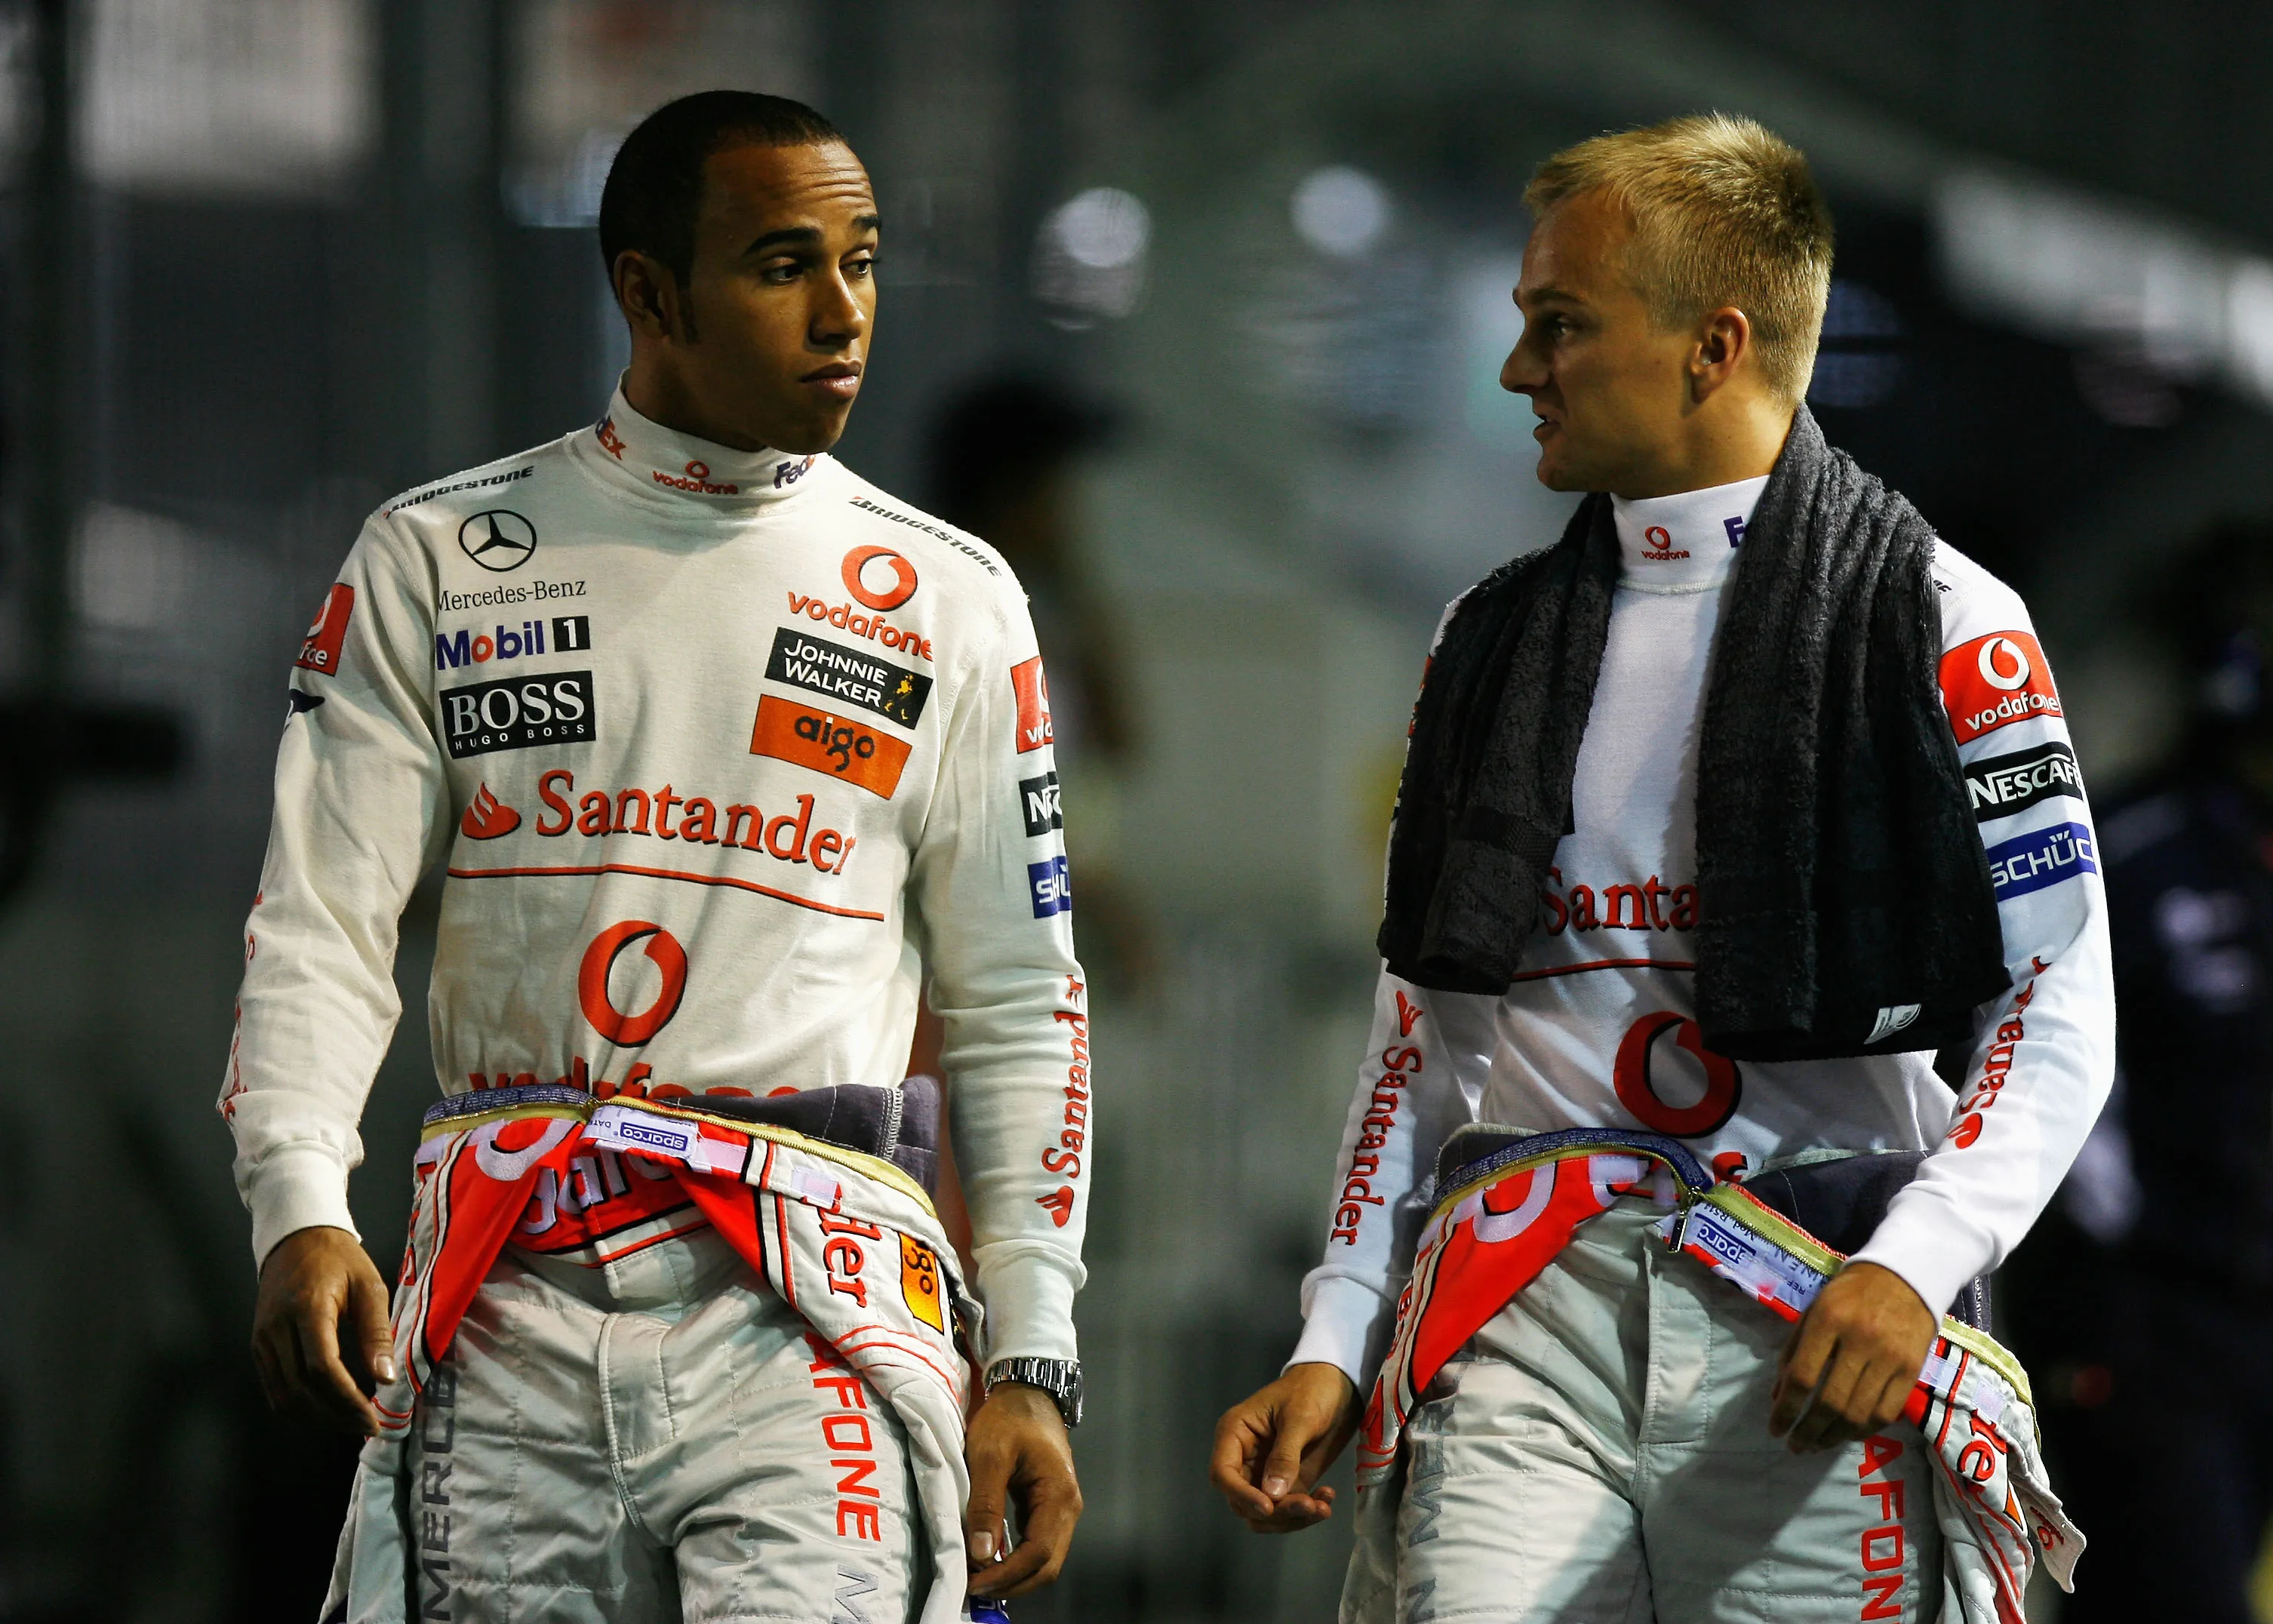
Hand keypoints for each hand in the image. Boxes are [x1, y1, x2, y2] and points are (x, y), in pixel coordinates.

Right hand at [251, 1225, 396, 1435]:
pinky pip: (274, 1389)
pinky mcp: (257, 1347)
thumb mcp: (368, 1286)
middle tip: (366, 1427)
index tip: (373, 1416)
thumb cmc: (339, 1259)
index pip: (321, 1368)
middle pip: (300, 1389)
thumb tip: (385, 1378)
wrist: (296, 1237)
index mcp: (307, 1309)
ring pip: (283, 1397)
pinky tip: (326, 1411)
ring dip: (317, 1418)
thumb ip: (377, 1333)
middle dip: (335, 1416)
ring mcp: (261, 1340)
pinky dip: (298, 1408)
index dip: (347, 1399)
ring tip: (350, 1424)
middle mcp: (276, 1329)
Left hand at [964, 1381, 1081, 1598]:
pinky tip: (991, 1559)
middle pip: (1047, 1565)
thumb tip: (981, 1554)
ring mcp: (1061, 1508)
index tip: (975, 1582)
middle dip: (1012, 1583)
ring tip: (978, 1577)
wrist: (1027, 1392)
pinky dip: (1016, 1559)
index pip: (1039, 1554)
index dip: (1007, 1575)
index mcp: (1059, 1495)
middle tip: (974, 1586)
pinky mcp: (1048, 1506)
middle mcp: (1068, 1508)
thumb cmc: (1009, 1418)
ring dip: (1014, 1574)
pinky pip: (1037, 1543)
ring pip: (1044, 1559)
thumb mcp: (989, 1456)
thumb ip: (985, 1505)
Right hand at [1209, 1362, 1357, 1532]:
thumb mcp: (1299, 1418)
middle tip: (1308, 1505)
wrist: (1337, 1384)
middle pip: (1243, 1501)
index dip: (1240, 1494)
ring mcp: (1265, 1473)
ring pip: (1265, 1513)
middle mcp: (1244, 1457)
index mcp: (1235, 1434)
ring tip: (1322, 1506)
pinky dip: (1305, 1512)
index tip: (1267, 1507)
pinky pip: (1287, 1509)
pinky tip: (1326, 1499)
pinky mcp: (1287, 1482)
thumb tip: (1272, 1494)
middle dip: (1274, 1511)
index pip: (1223, 1474)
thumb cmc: (1311, 1389)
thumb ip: (1285, 1456)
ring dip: (1291, 1518)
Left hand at [1770, 1261, 1935, 1452]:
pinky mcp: (1912, 1370)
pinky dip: (1863, 1431)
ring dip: (1833, 1437)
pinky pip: (1886, 1413)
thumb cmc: (1850, 1294)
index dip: (1786, 1409)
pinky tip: (1846, 1435)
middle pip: (1831, 1402)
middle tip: (1795, 1445)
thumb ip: (1793, 1351)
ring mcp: (1889, 1358)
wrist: (1906, 1276)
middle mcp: (1860, 1341)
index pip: (1802, 1376)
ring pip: (1859, 1414)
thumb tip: (1778, 1396)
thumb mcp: (1814, 1310)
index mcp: (1828, 1321)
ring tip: (1817, 1445)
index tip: (1775, 1428)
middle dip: (1808, 1431)